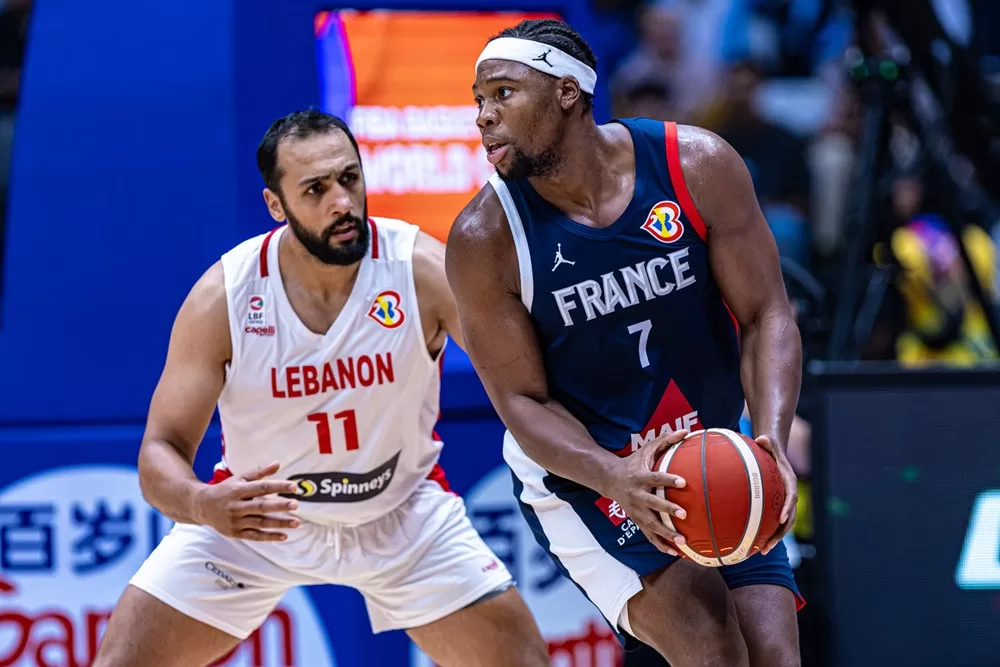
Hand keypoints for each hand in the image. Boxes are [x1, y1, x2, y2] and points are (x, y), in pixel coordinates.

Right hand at [194, 461, 300, 541]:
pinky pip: (255, 536)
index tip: (294, 487)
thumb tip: (277, 464)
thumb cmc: (225, 490)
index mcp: (238, 490)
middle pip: (261, 507)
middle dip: (279, 506)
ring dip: (279, 524)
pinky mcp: (236, 533)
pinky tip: (284, 536)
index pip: (261, 488)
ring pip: (260, 523)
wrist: (201, 506)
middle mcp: (236, 507)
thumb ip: (259, 472)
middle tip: (296, 504)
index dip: (278, 487)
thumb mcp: (240, 478)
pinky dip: (269, 537)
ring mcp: (235, 521)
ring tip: (296, 522)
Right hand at [602, 429, 689, 555]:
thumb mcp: (646, 450)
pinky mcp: (636, 520)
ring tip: (683, 541)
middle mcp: (637, 495)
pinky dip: (660, 545)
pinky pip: (649, 535)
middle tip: (684, 514)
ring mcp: (635, 510)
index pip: (656, 479)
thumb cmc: (633, 463)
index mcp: (640, 477)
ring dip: (666, 534)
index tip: (683, 483)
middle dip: (668, 510)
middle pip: (653, 504)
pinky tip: (675, 552)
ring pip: (651, 525)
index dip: (669, 480)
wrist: (609, 479)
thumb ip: (665, 441)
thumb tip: (686, 431)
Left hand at [755, 435, 797, 554]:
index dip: (788, 508)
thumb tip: (762, 438)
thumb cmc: (768, 448)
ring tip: (762, 551)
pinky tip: (753, 544)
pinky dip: (766, 533)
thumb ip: (766, 442)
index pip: (791, 496)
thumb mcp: (767, 443)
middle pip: (789, 517)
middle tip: (769, 545)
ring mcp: (783, 502)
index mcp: (788, 481)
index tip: (781, 519)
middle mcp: (789, 494)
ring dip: (774, 538)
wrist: (774, 452)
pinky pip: (773, 522)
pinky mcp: (775, 506)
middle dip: (781, 532)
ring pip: (783, 524)